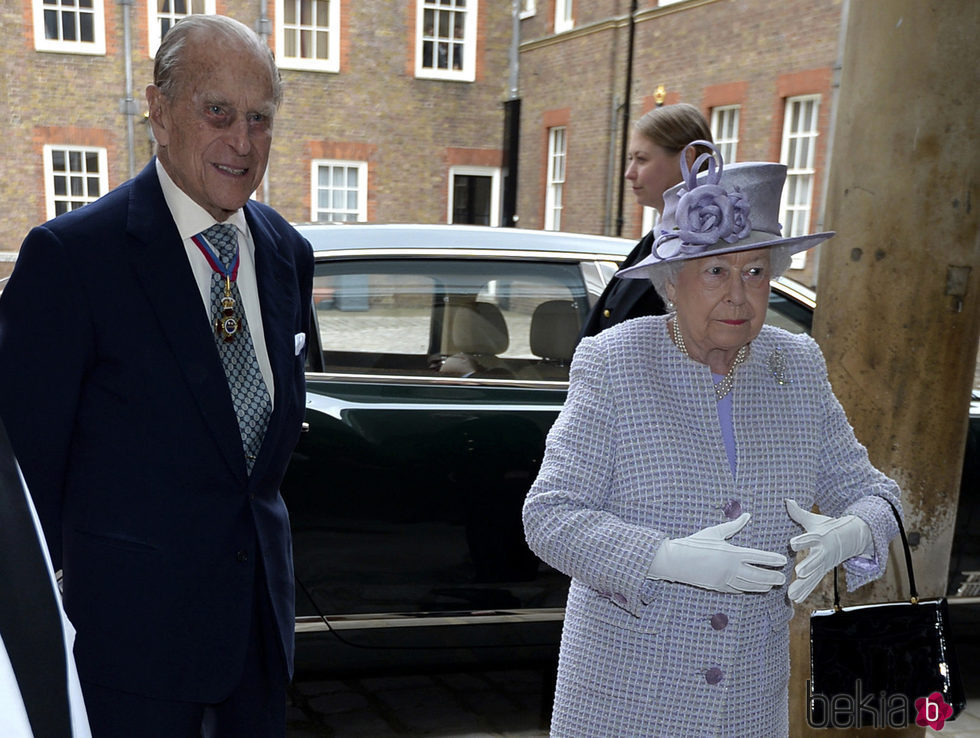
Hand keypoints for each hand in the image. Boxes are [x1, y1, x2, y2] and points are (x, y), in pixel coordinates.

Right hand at [647, 513, 786, 593]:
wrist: (676, 561)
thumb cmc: (694, 543)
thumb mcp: (714, 532)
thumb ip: (733, 526)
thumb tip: (747, 515)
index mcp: (732, 553)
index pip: (759, 557)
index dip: (773, 559)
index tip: (782, 560)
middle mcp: (732, 568)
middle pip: (759, 575)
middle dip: (773, 577)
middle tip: (783, 578)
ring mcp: (726, 580)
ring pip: (751, 585)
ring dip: (763, 586)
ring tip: (772, 585)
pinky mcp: (719, 587)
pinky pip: (738, 590)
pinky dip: (748, 589)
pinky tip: (754, 588)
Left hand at [785, 498, 872, 602]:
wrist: (850, 538)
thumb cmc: (828, 527)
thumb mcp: (814, 520)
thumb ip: (799, 513)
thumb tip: (787, 500)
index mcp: (820, 537)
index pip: (810, 538)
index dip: (802, 541)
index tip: (792, 543)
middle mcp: (823, 552)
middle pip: (815, 560)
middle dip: (808, 567)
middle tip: (799, 573)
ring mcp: (824, 563)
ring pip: (814, 575)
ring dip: (803, 585)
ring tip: (791, 594)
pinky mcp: (823, 571)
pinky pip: (813, 583)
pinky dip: (805, 591)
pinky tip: (795, 599)